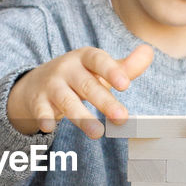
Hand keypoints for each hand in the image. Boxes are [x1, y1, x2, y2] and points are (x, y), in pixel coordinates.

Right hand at [7, 45, 153, 138]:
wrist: (37, 83)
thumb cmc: (78, 76)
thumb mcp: (99, 70)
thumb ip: (125, 67)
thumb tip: (149, 52)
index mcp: (85, 58)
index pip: (98, 60)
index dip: (111, 71)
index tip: (125, 85)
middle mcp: (67, 69)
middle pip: (87, 85)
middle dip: (104, 101)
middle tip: (122, 117)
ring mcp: (51, 85)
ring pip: (67, 101)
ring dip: (81, 117)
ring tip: (97, 133)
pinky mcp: (38, 101)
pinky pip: (41, 110)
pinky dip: (44, 118)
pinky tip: (49, 128)